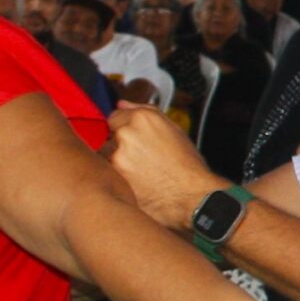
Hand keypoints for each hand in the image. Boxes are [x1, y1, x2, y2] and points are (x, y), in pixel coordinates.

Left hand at [106, 103, 226, 228]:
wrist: (193, 196)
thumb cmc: (187, 165)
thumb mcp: (174, 130)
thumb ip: (144, 112)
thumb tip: (122, 104)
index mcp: (142, 118)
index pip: (115, 117)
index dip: (124, 130)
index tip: (134, 141)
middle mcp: (127, 133)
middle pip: (108, 137)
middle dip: (119, 147)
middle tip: (141, 160)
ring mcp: (117, 156)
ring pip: (106, 157)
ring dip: (117, 163)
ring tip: (141, 173)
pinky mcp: (114, 177)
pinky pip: (108, 174)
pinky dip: (118, 178)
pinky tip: (136, 183)